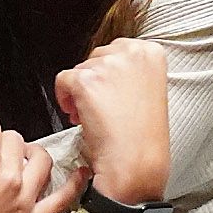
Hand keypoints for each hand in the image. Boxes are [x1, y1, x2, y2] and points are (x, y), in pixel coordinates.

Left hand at [54, 39, 169, 203]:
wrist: (136, 163)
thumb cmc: (144, 136)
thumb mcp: (150, 90)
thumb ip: (131, 71)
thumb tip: (106, 66)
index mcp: (150, 52)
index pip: (117, 49)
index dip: (110, 75)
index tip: (111, 92)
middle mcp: (131, 53)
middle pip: (97, 57)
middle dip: (95, 82)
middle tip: (103, 107)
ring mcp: (107, 65)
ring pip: (80, 70)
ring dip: (81, 93)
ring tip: (96, 116)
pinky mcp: (86, 80)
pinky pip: (62, 80)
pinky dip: (64, 99)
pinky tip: (80, 116)